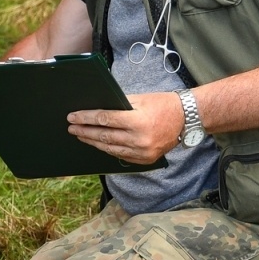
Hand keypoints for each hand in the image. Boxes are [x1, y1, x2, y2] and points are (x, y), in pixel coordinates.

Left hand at [66, 91, 183, 164]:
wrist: (186, 119)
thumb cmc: (162, 105)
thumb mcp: (139, 99)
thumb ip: (118, 105)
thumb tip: (96, 108)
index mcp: (137, 121)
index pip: (104, 119)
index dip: (86, 118)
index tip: (72, 117)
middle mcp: (139, 139)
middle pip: (104, 135)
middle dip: (85, 131)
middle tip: (71, 127)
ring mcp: (143, 152)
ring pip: (110, 148)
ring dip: (93, 142)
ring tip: (81, 136)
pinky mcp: (145, 160)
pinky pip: (121, 156)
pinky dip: (108, 149)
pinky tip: (98, 144)